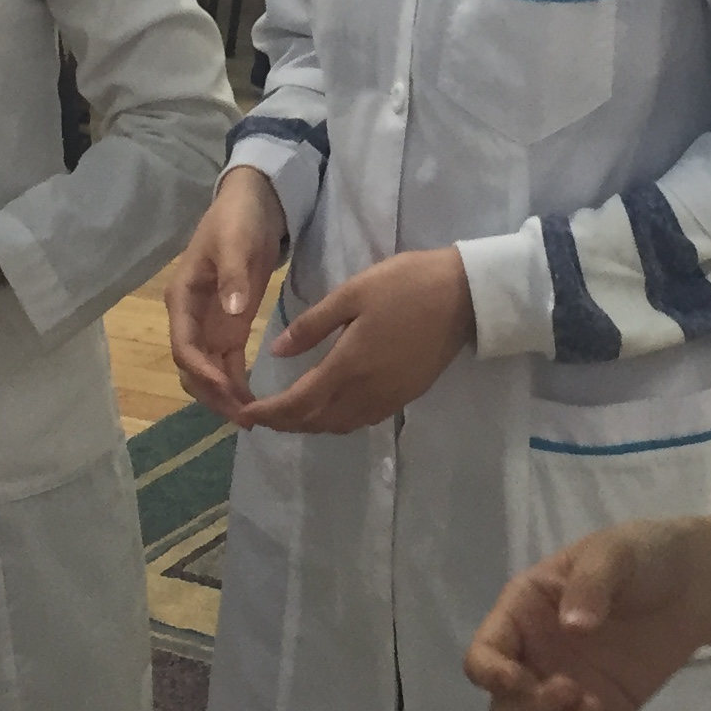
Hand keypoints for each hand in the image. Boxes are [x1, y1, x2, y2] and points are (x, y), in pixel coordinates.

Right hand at [164, 168, 286, 422]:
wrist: (254, 203)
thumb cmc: (238, 219)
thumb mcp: (235, 242)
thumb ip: (232, 276)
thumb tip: (233, 310)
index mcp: (183, 298)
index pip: (183, 346)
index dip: (201, 371)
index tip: (226, 388)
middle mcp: (190, 318)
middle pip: (192, 368)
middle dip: (212, 394)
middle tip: (242, 417)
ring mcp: (209, 325)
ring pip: (207, 372)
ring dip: (223, 396)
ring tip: (250, 418)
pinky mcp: (229, 326)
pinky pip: (226, 364)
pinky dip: (235, 383)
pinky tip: (253, 401)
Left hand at [238, 245, 472, 435]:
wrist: (466, 297)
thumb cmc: (406, 285)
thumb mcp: (352, 294)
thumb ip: (312, 325)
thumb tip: (277, 351)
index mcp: (349, 365)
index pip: (298, 403)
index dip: (268, 414)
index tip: (244, 413)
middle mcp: (366, 392)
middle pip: (316, 422)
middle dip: (283, 423)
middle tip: (259, 414)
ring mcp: (388, 398)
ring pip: (338, 425)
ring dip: (309, 424)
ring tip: (287, 412)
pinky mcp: (405, 397)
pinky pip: (360, 420)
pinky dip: (335, 420)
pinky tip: (328, 405)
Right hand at [466, 517, 710, 710]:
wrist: (697, 583)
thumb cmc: (644, 556)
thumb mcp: (613, 553)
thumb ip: (590, 585)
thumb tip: (572, 627)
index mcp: (524, 613)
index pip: (483, 654)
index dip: (491, 675)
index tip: (522, 680)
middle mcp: (538, 657)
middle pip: (506, 709)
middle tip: (571, 691)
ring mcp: (570, 689)